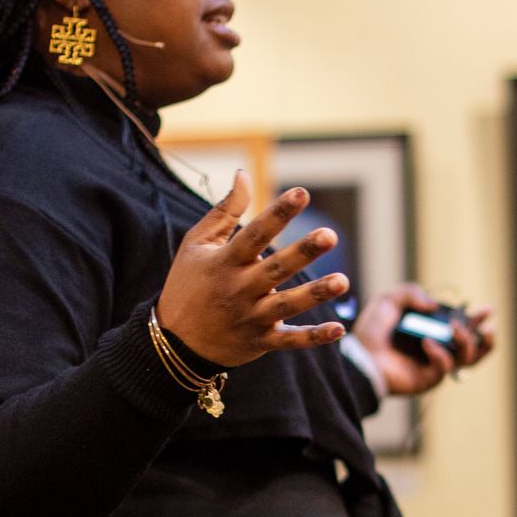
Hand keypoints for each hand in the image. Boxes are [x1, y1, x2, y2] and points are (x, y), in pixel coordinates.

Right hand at [154, 173, 348, 366]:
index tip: (302, 193)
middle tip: (330, 236)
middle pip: (276, 268)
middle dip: (302, 252)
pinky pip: (290, 340)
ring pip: (287, 305)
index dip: (278, 214)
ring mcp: (251, 317)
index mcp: (224, 262)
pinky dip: (314, 337)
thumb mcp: (196, 244)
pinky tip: (339, 328)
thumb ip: (225, 211)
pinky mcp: (260, 341)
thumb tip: (244, 174)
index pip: (254, 234)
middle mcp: (239, 289)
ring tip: (343, 282)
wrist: (174, 343)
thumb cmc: (187, 285)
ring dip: (315, 294)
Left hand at [353, 283, 497, 395]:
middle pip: (476, 347)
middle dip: (485, 335)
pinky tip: (426, 343)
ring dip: (468, 341)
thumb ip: (411, 293)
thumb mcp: (389, 301)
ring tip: (455, 329)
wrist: (360, 356)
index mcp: (434, 331)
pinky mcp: (430, 379)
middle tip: (484, 324)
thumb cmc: (372, 332)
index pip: (465, 326)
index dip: (479, 319)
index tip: (487, 310)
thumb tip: (434, 306)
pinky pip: (446, 367)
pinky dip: (440, 353)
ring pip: (469, 359)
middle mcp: (440, 349)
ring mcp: (437, 365)